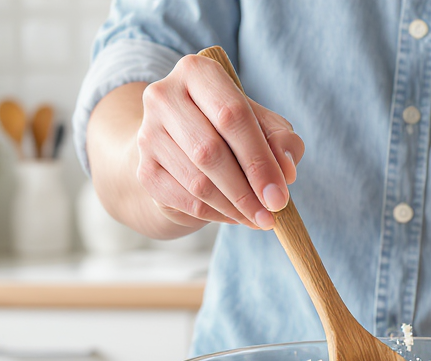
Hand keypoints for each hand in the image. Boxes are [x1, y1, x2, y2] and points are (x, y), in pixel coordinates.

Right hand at [136, 55, 304, 229]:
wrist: (181, 146)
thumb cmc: (230, 130)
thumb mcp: (262, 125)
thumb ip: (281, 140)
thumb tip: (286, 170)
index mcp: (197, 72)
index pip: (231, 115)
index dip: (259, 160)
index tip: (278, 196)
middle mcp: (164, 96)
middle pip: (210, 151)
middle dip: (246, 190)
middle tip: (270, 216)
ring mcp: (148, 134)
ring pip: (197, 182)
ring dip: (233, 207)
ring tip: (257, 218)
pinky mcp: (144, 169)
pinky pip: (184, 200)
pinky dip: (215, 214)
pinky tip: (233, 216)